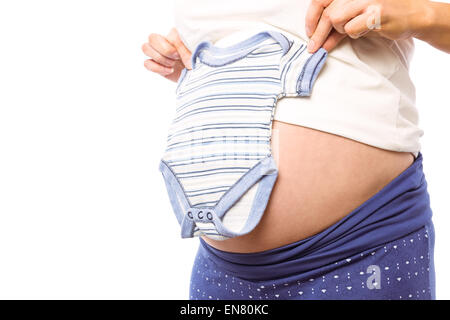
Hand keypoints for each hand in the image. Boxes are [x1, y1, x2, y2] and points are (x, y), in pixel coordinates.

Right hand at [142, 28, 191, 81]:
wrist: (196, 74)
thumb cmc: (197, 62)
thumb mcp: (196, 55)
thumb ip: (187, 50)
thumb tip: (180, 54)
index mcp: (175, 34)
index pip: (170, 35)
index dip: (176, 47)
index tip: (184, 55)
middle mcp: (164, 40)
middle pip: (151, 37)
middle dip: (165, 51)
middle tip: (176, 59)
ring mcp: (157, 52)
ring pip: (145, 48)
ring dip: (160, 59)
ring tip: (173, 65)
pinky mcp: (154, 63)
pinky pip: (146, 63)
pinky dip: (157, 68)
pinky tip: (169, 71)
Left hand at [305, 0, 430, 52]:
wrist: (415, 14)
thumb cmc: (383, 13)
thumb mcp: (356, 10)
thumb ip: (337, 17)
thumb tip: (314, 35)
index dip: (311, 16)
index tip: (309, 32)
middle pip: (327, 12)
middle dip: (318, 33)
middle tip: (313, 47)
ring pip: (336, 19)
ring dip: (340, 31)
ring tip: (351, 31)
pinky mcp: (376, 12)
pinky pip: (351, 29)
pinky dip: (354, 34)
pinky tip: (366, 30)